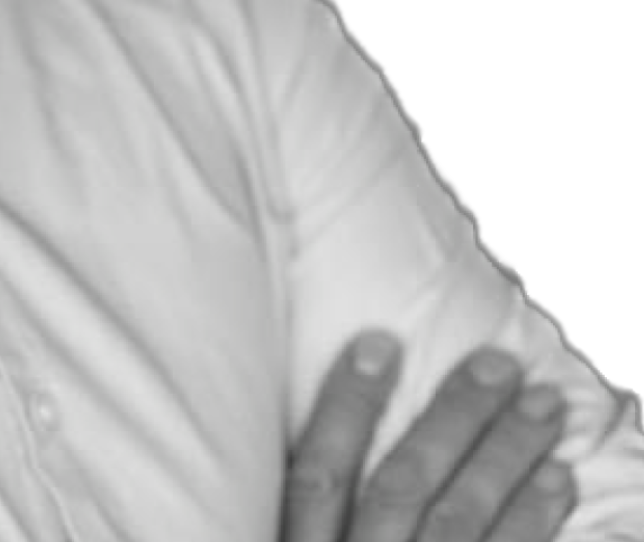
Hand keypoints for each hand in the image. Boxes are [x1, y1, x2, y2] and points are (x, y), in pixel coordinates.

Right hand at [282, 332, 576, 541]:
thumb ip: (304, 517)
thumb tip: (317, 445)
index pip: (317, 475)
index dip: (347, 407)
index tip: (381, 341)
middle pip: (403, 489)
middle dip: (454, 420)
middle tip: (500, 364)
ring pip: (462, 526)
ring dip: (509, 459)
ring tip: (545, 408)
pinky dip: (536, 526)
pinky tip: (561, 485)